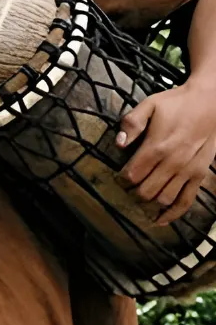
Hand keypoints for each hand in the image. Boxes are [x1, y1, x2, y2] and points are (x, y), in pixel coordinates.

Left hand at [119, 83, 215, 224]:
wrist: (211, 103)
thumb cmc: (177, 104)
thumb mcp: (149, 105)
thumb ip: (131, 124)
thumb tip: (119, 144)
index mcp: (156, 146)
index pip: (132, 174)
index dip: (121, 179)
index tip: (117, 177)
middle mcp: (172, 163)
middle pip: (146, 191)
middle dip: (132, 193)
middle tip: (127, 190)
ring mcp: (188, 171)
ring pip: (164, 199)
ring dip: (149, 204)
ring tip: (139, 202)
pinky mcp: (200, 175)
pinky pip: (186, 201)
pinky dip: (173, 214)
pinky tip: (160, 220)